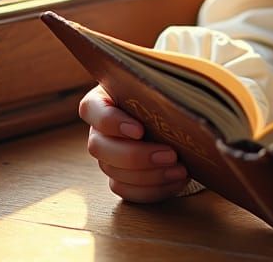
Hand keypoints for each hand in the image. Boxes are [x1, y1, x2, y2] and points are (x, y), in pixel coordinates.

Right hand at [79, 85, 189, 202]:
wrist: (179, 113)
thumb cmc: (169, 90)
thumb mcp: (164, 82)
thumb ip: (161, 85)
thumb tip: (176, 97)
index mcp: (103, 100)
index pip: (91, 109)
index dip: (111, 122)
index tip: (140, 130)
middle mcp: (100, 130)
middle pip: (100, 148)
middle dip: (136, 156)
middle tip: (170, 155)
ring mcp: (108, 157)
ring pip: (115, 173)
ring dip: (150, 176)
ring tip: (180, 170)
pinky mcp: (120, 178)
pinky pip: (128, 191)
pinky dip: (153, 190)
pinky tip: (176, 181)